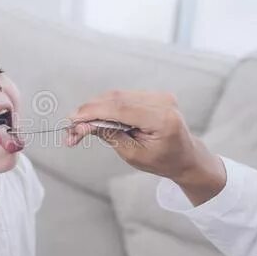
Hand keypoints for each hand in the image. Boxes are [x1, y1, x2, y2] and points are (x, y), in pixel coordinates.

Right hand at [66, 90, 225, 203]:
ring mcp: (159, 95)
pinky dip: (106, 106)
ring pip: (117, 96)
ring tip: (79, 125)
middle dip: (89, 111)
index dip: (93, 112)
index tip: (72, 120)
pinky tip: (94, 118)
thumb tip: (82, 125)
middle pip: (116, 99)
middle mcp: (162, 102)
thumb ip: (109, 136)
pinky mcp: (154, 95)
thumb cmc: (162, 161)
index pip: (120, 108)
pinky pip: (123, 97)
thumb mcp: (133, 154)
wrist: (185, 157)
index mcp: (162, 119)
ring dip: (95, 108)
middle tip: (70, 127)